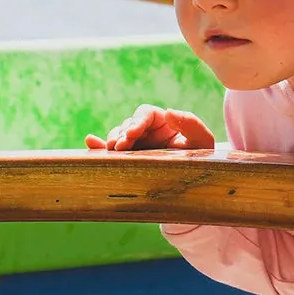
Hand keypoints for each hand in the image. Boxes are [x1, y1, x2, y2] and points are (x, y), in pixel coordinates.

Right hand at [85, 106, 215, 151]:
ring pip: (118, 136)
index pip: (146, 114)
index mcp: (163, 122)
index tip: (133, 134)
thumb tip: (169, 111)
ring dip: (112, 141)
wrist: (198, 184)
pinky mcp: (129, 159)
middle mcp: (148, 131)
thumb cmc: (201, 159)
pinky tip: (90, 143)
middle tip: (121, 147)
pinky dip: (99, 147)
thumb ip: (191, 124)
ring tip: (112, 151)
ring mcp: (137, 145)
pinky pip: (111, 151)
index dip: (137, 121)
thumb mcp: (203, 142)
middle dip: (122, 133)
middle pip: (128, 124)